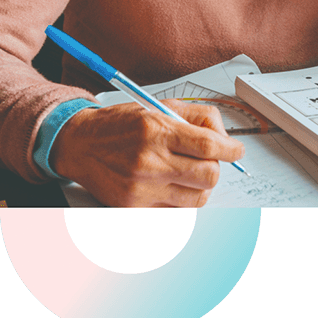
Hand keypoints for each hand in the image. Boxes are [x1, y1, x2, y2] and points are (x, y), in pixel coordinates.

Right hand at [49, 100, 245, 206]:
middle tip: (211, 159)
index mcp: (157, 130)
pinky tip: (172, 184)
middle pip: (209, 176)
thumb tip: (225, 137)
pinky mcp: (134, 209)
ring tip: (190, 172)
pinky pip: (175, 212)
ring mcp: (141, 189)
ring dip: (201, 186)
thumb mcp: (160, 106)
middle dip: (217, 167)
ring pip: (197, 199)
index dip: (232, 149)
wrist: (80, 144)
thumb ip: (198, 116)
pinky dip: (181, 199)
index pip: (209, 146)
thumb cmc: (121, 124)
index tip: (237, 150)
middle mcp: (149, 161)